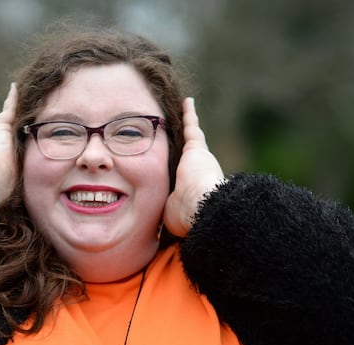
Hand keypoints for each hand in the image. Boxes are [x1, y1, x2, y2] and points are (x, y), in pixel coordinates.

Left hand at [163, 97, 225, 236]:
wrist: (202, 208)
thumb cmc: (185, 217)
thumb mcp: (168, 216)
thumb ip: (160, 215)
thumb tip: (151, 234)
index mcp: (189, 189)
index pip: (181, 178)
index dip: (177, 175)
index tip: (174, 174)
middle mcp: (197, 173)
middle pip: (186, 157)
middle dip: (182, 149)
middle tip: (174, 139)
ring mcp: (199, 159)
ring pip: (190, 139)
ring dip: (186, 127)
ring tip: (182, 113)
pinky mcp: (197, 148)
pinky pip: (191, 127)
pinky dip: (189, 114)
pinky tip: (187, 101)